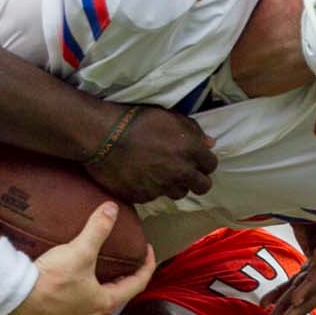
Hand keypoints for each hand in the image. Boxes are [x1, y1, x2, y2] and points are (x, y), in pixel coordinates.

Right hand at [8, 202, 156, 314]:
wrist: (16, 299)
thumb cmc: (51, 281)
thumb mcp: (80, 251)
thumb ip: (98, 229)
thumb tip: (112, 209)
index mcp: (105, 302)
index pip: (137, 284)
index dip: (147, 265)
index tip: (147, 250)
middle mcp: (91, 313)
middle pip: (117, 294)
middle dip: (124, 276)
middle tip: (126, 260)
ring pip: (96, 300)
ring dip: (102, 284)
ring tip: (100, 268)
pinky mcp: (55, 314)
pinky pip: (76, 301)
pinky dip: (82, 289)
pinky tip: (73, 278)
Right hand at [85, 107, 216, 202]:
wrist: (104, 136)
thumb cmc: (137, 120)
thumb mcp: (169, 116)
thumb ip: (193, 130)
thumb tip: (209, 143)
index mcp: (190, 151)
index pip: (211, 165)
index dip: (204, 162)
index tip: (196, 160)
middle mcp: (180, 173)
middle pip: (202, 187)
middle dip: (197, 180)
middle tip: (185, 173)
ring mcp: (162, 188)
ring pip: (178, 193)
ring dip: (174, 185)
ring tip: (162, 174)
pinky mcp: (144, 197)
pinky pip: (154, 196)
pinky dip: (151, 188)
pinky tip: (141, 176)